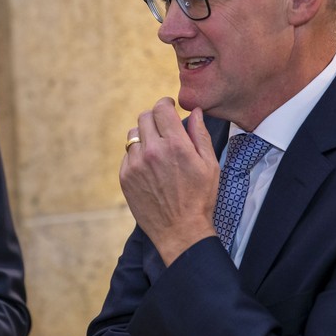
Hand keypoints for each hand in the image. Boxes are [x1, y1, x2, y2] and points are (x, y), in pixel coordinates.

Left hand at [120, 97, 219, 265]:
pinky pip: (127, 155)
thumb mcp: (210, 165)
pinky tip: (150, 167)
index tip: (168, 107)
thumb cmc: (200, 198)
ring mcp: (135, 164)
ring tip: (156, 149)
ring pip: (133, 135)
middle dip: (155, 118)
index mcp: (175, 144)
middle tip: (163, 128)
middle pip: (145, 117)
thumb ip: (200, 134)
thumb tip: (195, 111)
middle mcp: (152, 151)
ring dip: (144, 136)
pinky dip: (137, 155)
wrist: (181, 231)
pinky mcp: (126, 177)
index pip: (161, 108)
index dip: (165, 104)